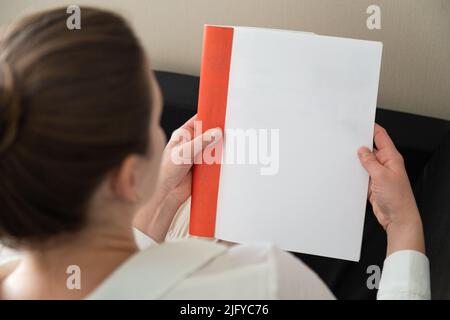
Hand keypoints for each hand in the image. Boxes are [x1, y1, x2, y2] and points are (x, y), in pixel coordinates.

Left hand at [158, 114, 221, 206]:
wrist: (167, 193)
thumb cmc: (166, 171)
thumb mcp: (184, 152)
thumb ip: (201, 142)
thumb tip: (215, 132)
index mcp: (184, 134)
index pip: (199, 120)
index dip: (210, 117)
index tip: (222, 115)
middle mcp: (192, 143)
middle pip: (210, 133)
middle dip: (218, 134)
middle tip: (228, 133)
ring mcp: (198, 154)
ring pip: (214, 147)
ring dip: (220, 148)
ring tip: (227, 147)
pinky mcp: (204, 166)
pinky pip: (216, 160)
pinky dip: (220, 160)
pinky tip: (225, 160)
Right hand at [358, 124, 424, 255]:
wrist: (397, 218)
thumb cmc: (397, 198)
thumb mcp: (381, 176)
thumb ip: (370, 161)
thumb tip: (362, 150)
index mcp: (392, 158)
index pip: (381, 136)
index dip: (371, 128)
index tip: (360, 122)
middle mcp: (385, 164)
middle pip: (370, 148)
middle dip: (359, 144)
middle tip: (347, 140)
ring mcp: (379, 174)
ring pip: (364, 162)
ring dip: (356, 161)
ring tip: (344, 157)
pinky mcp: (373, 184)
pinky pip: (362, 175)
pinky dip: (355, 173)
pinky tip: (348, 173)